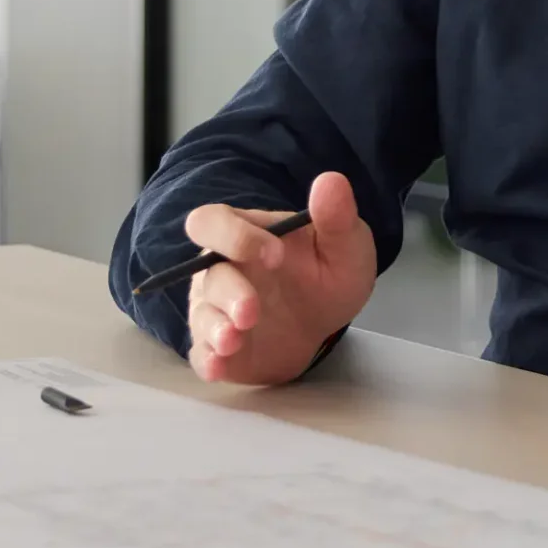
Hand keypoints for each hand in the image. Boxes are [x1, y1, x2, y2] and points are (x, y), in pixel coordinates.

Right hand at [184, 172, 376, 385]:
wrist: (325, 323)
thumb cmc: (327, 274)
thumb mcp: (345, 245)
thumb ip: (336, 216)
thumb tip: (330, 181)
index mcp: (244, 234)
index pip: (214, 222)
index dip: (234, 236)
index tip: (275, 254)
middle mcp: (222, 270)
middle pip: (206, 274)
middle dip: (228, 292)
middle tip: (252, 310)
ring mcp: (217, 311)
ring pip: (202, 315)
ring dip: (215, 327)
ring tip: (235, 339)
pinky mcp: (220, 349)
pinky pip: (201, 354)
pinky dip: (207, 360)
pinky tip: (219, 366)